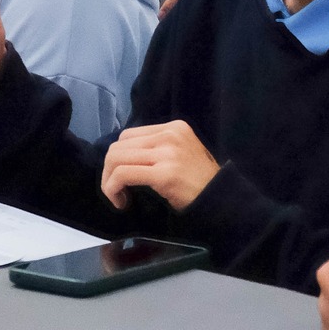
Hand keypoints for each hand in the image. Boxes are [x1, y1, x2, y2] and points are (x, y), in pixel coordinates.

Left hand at [100, 122, 220, 210]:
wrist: (220, 201)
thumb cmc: (200, 182)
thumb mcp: (181, 153)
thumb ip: (156, 148)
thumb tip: (123, 156)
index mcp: (174, 127)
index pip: (128, 135)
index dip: (118, 157)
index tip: (122, 177)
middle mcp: (170, 135)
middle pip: (119, 146)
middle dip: (108, 170)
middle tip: (115, 190)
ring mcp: (168, 153)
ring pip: (116, 158)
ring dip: (108, 181)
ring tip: (118, 197)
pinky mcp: (164, 173)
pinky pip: (123, 175)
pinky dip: (113, 188)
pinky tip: (121, 202)